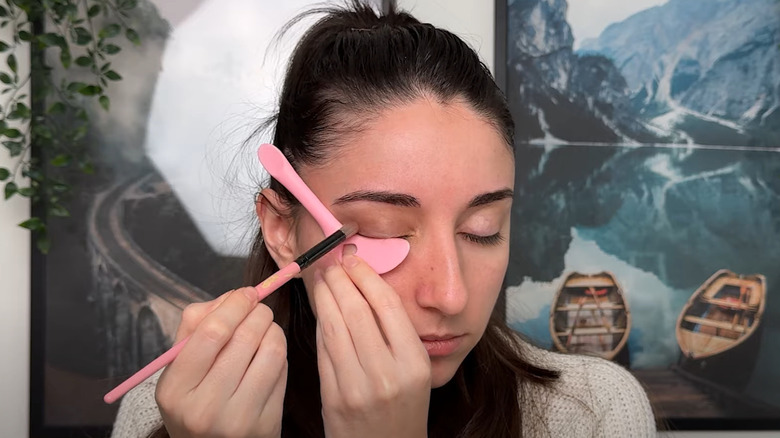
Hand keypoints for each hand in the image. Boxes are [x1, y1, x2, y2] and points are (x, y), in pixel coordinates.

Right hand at [155, 288, 287, 437]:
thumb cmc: (195, 401)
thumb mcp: (179, 371)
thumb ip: (195, 328)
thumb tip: (234, 297)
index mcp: (175, 390)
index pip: (211, 332)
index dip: (234, 305)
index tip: (245, 293)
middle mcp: (205, 408)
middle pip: (244, 337)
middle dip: (258, 312)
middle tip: (258, 307)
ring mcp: (239, 419)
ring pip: (271, 350)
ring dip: (273, 328)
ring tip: (265, 328)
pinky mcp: (267, 424)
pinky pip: (282, 371)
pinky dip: (279, 351)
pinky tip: (269, 353)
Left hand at [313, 250, 430, 437]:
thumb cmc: (403, 408)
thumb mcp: (416, 371)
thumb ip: (396, 334)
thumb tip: (366, 286)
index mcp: (415, 362)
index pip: (387, 305)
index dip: (366, 276)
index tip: (354, 260)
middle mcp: (388, 374)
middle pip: (357, 311)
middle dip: (340, 280)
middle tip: (332, 263)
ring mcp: (358, 387)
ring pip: (335, 327)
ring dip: (324, 298)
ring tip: (322, 280)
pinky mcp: (333, 398)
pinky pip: (323, 351)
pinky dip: (320, 325)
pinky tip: (320, 311)